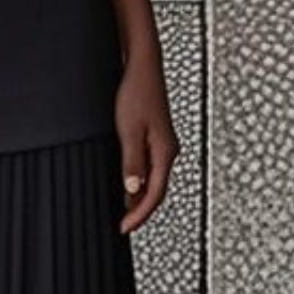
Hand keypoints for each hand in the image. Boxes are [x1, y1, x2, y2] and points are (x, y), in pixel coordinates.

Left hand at [114, 42, 178, 234]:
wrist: (142, 66)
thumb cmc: (137, 92)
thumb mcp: (129, 131)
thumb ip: (132, 163)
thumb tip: (132, 191)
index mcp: (165, 152)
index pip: (155, 194)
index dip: (139, 214)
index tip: (125, 228)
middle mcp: (169, 150)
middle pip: (157, 190)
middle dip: (141, 210)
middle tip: (124, 225)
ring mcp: (164, 144)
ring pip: (154, 180)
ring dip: (140, 197)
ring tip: (125, 211)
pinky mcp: (156, 137)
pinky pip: (151, 167)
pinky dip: (140, 181)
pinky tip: (129, 184)